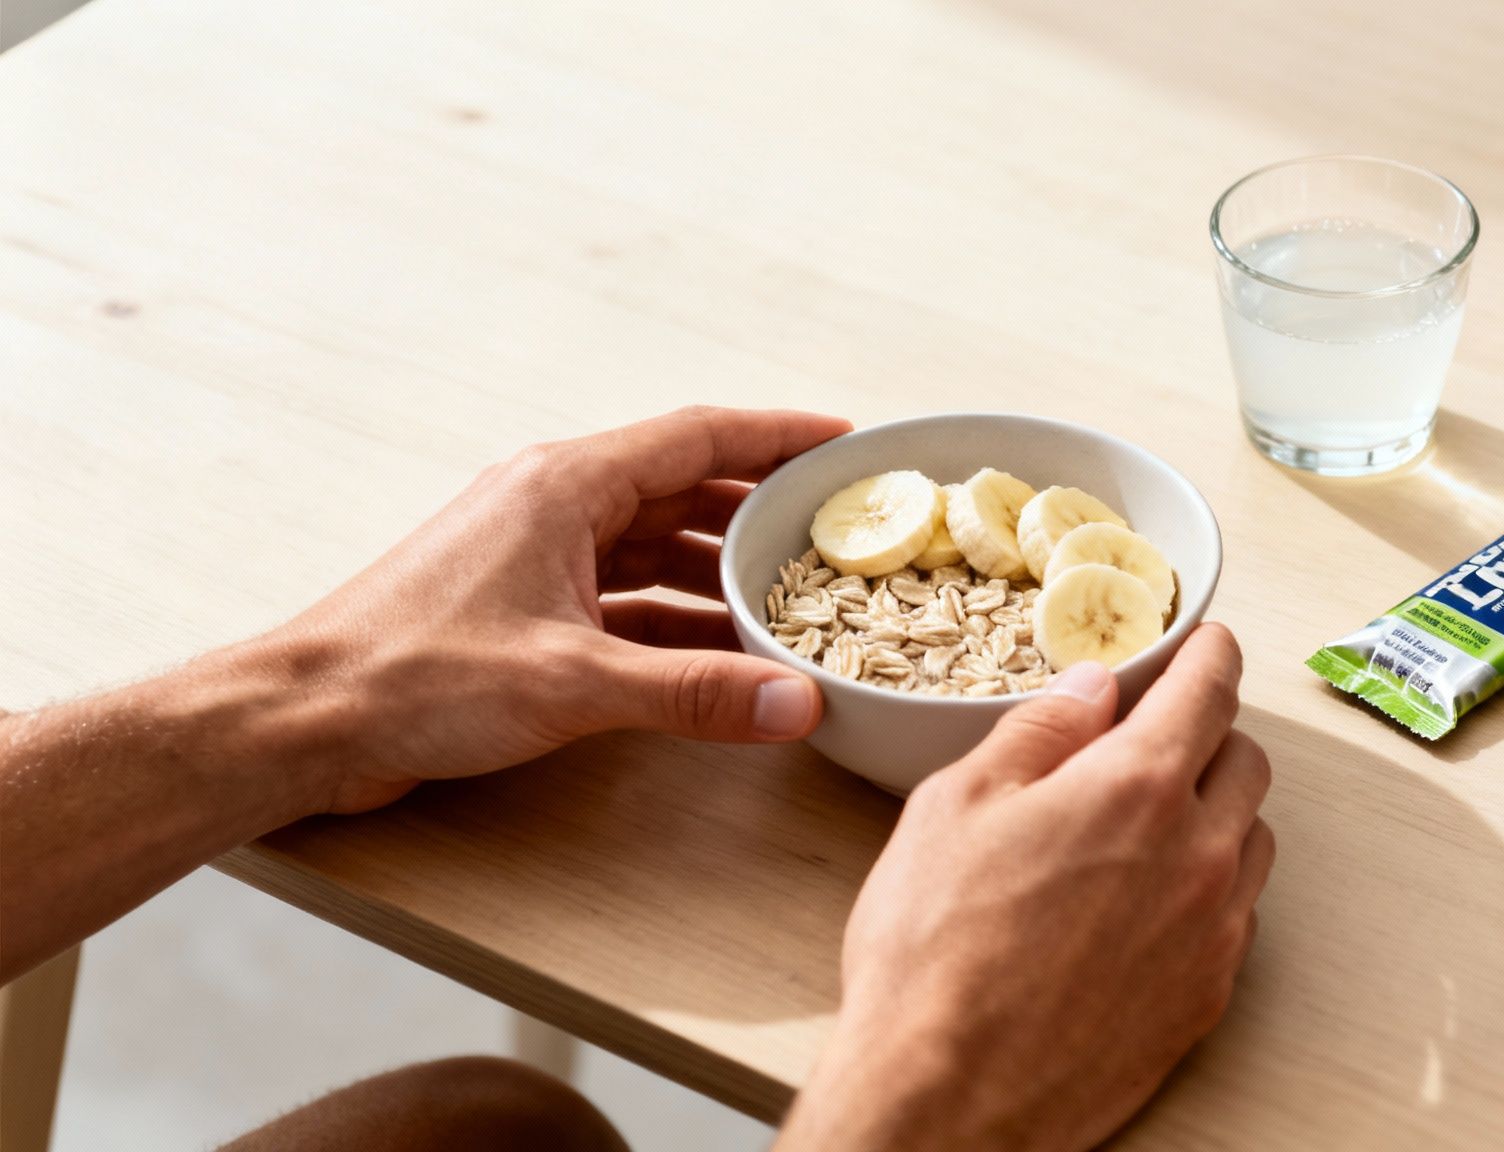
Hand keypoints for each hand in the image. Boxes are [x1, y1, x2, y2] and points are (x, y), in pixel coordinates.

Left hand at [256, 406, 850, 812]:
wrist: (305, 720)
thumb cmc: (412, 675)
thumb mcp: (570, 682)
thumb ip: (694, 694)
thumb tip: (799, 704)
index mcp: (566, 485)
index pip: (699, 436)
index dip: (778, 435)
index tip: (846, 441)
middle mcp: (554, 505)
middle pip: (684, 487)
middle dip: (763, 509)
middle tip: (838, 528)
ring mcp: (537, 557)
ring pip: (656, 546)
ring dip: (721, 569)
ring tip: (796, 594)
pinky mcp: (524, 610)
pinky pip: (626, 599)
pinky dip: (677, 621)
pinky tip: (724, 653)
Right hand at [778, 624, 1274, 1151]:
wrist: (949, 1098)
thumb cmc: (936, 955)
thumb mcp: (957, 806)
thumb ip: (1039, 732)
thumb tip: (1092, 688)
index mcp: (1138, 787)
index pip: (1210, 691)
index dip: (1211, 653)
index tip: (1207, 641)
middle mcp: (1198, 855)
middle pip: (1246, 761)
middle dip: (1211, 732)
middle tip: (1159, 733)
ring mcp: (1214, 933)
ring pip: (1251, 840)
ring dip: (1217, 812)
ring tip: (1150, 820)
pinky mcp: (1209, 998)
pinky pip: (1238, 916)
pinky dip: (1210, 887)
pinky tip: (1150, 900)